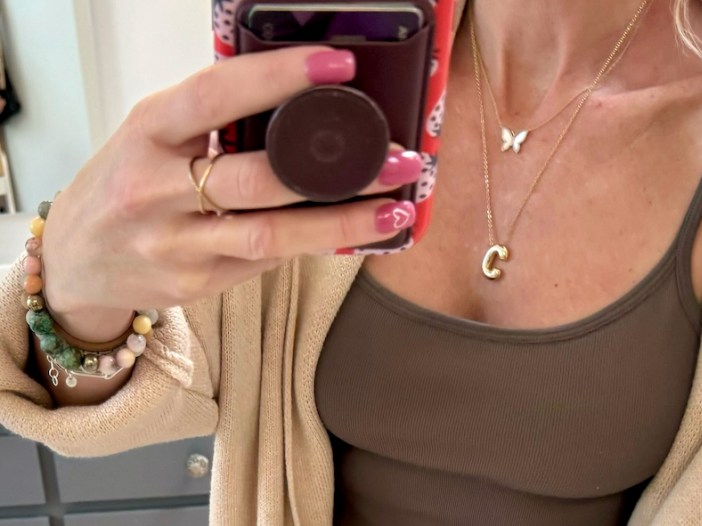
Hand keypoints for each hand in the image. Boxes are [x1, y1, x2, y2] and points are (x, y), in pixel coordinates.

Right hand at [40, 46, 422, 340]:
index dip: (277, 77)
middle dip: (336, 170)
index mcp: (147, 133)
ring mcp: (175, 244)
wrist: (75, 260)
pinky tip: (354, 233)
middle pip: (256, 177)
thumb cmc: (124, 182)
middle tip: (398, 157)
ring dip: (342, 223)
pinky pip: (266, 261)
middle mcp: (155, 189)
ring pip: (271, 235)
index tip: (337, 66)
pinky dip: (313, 244)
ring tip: (396, 209)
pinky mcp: (195, 283)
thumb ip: (210, 120)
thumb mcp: (151, 135)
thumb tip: (302, 103)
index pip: (215, 96)